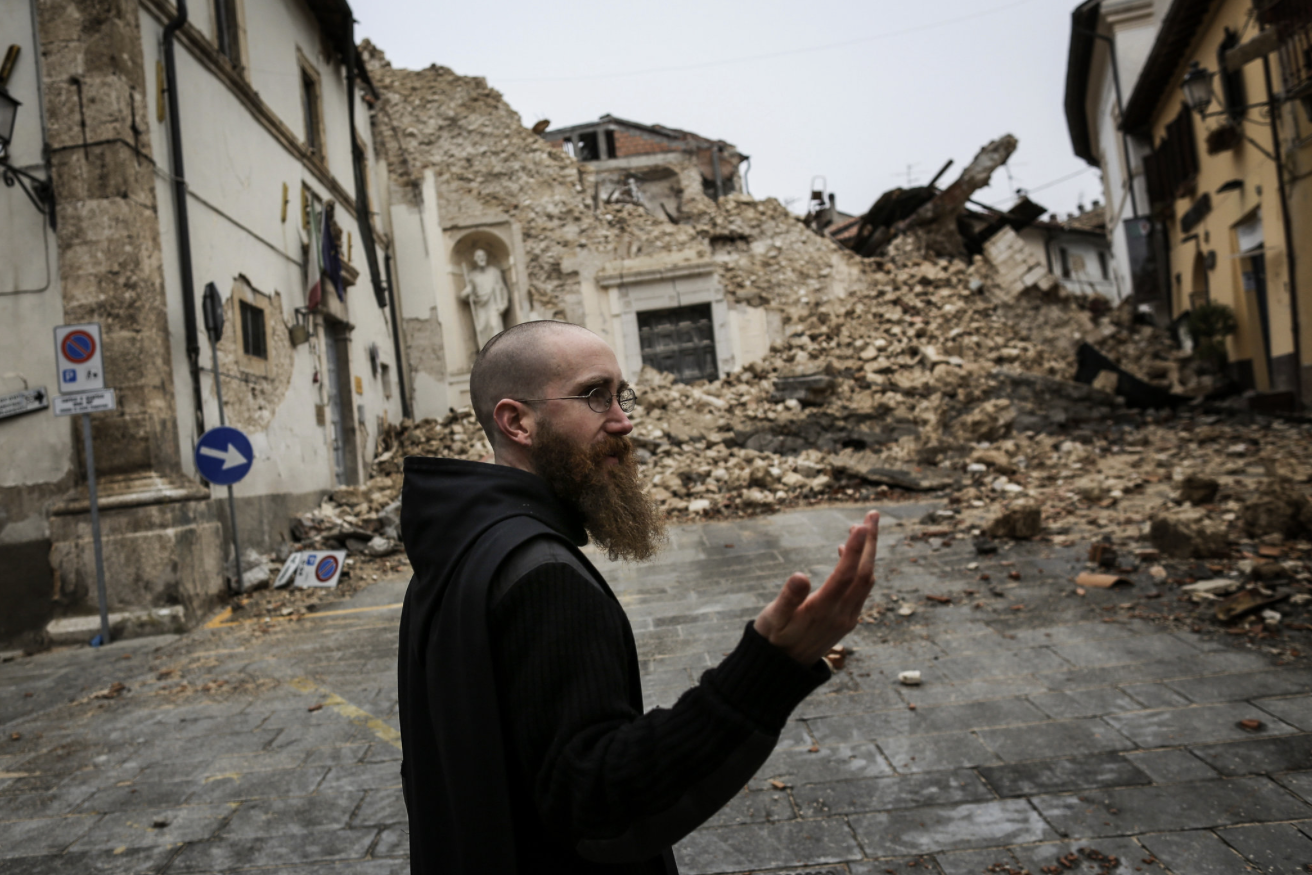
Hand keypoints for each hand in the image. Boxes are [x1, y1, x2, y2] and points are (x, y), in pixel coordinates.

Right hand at [753, 510, 879, 665]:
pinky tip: (847, 554)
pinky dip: (860, 567)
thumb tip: (800, 575)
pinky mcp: (847, 620)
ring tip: (863, 527)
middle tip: (872, 514)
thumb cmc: (773, 639)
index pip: (845, 575)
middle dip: (870, 543)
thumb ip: (788, 598)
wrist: (783, 669)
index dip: (854, 549)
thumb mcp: (773, 619)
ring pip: (866, 581)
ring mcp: (847, 618)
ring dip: (868, 553)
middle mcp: (842, 614)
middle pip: (864, 574)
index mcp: (823, 610)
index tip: (860, 525)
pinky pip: (860, 589)